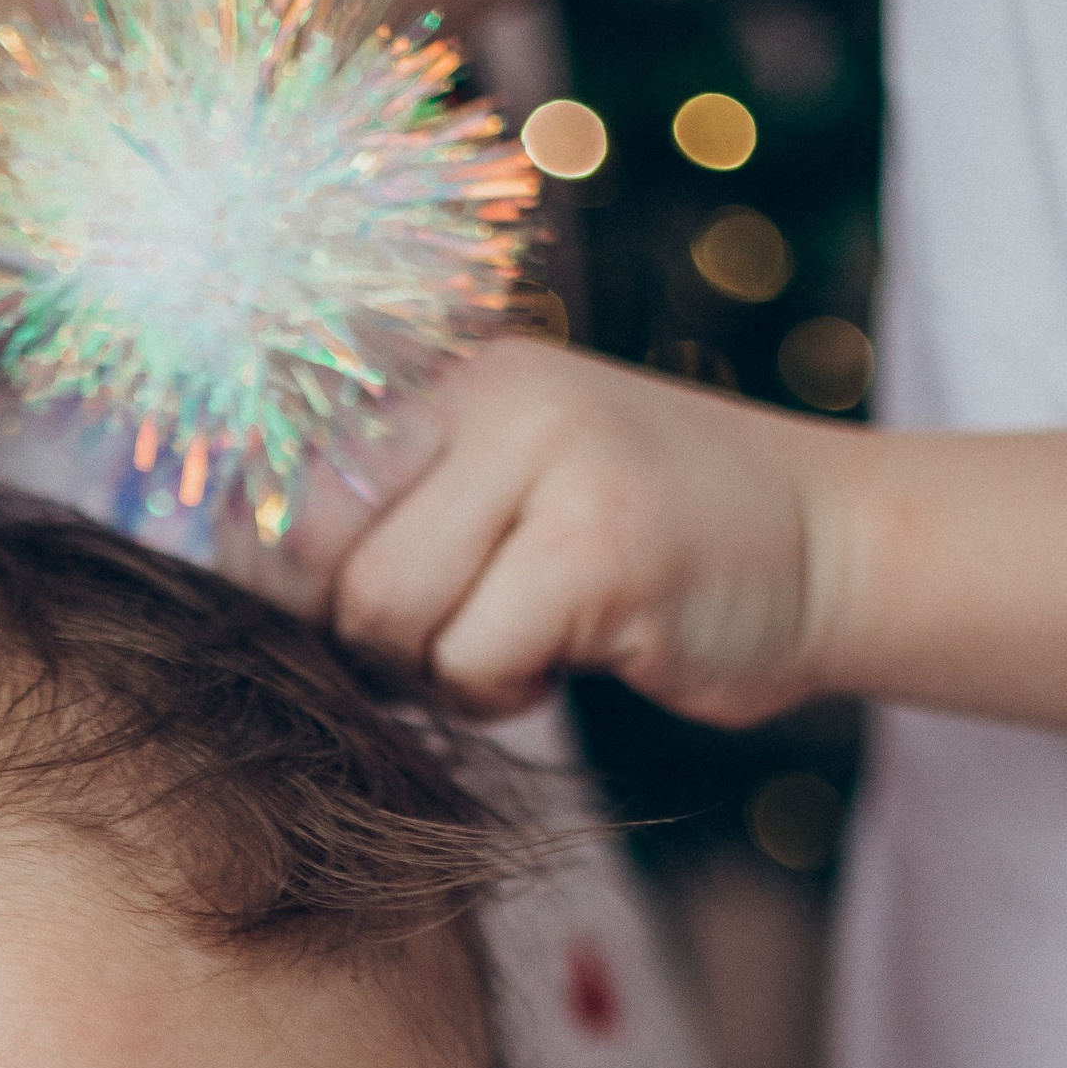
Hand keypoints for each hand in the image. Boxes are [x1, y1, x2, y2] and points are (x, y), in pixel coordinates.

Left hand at [229, 336, 844, 727]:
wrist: (827, 548)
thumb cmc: (642, 551)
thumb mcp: (505, 497)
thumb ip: (390, 515)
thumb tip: (239, 580)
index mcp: (454, 375)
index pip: (282, 469)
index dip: (275, 573)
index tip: (330, 619)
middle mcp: (495, 392)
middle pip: (318, 549)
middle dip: (352, 632)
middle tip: (433, 648)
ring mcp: (553, 457)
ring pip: (386, 609)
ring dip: (434, 671)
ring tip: (511, 649)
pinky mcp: (600, 542)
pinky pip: (471, 655)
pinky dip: (501, 692)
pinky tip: (562, 664)